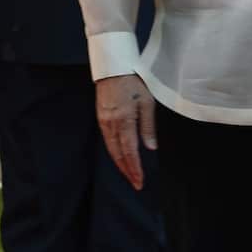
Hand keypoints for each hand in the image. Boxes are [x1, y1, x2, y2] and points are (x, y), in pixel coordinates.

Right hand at [95, 73, 156, 190]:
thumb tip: (150, 147)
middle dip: (127, 170)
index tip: (139, 181)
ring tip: (129, 174)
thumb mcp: (147, 101)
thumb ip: (148, 126)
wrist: (113, 67)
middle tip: (135, 184)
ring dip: (120, 163)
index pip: (130, 151)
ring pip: (111, 149)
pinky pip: (107, 140)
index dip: (135, 168)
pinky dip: (113, 152)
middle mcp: (112, 123)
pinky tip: (119, 156)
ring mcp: (104, 121)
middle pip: (118, 154)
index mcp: (124, 120)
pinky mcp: (100, 117)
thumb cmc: (133, 81)